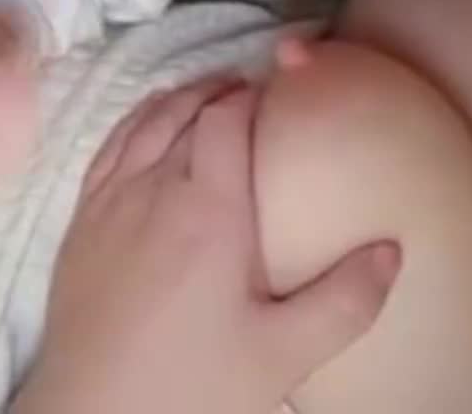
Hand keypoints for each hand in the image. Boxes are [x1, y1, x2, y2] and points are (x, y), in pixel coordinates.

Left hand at [18, 78, 399, 413]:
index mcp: (209, 208)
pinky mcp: (80, 221)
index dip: (251, 95)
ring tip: (205, 94)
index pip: (227, 120)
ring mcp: (109, 200)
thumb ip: (345, 301)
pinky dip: (134, 121)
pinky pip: (107, 146)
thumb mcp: (283, 354)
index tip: (275, 90)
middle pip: (186, 111)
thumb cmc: (191, 386)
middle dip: (219, 90)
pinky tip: (146, 124)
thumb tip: (391, 248)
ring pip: (144, 122)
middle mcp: (155, 187)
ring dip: (177, 98)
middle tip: (248, 87)